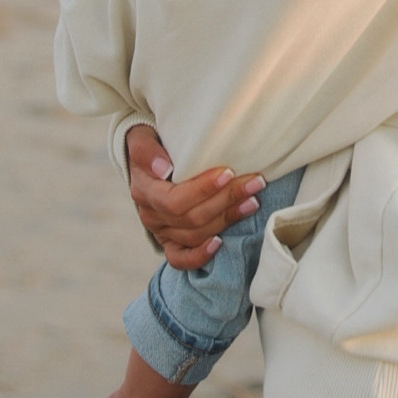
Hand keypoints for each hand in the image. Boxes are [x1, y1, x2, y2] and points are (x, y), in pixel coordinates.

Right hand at [125, 127, 266, 270]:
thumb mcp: (142, 138)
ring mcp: (160, 232)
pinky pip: (180, 259)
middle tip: (255, 182)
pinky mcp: (169, 243)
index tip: (229, 173)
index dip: (203, 189)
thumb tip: (164, 168)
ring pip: (195, 234)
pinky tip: (220, 243)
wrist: (147, 162)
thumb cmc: (152, 145)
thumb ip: (146, 151)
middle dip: (227, 199)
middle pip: (191, 217)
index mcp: (144, 190)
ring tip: (253, 201)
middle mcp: (151, 215)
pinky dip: (200, 256)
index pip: (174, 199)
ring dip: (227, 219)